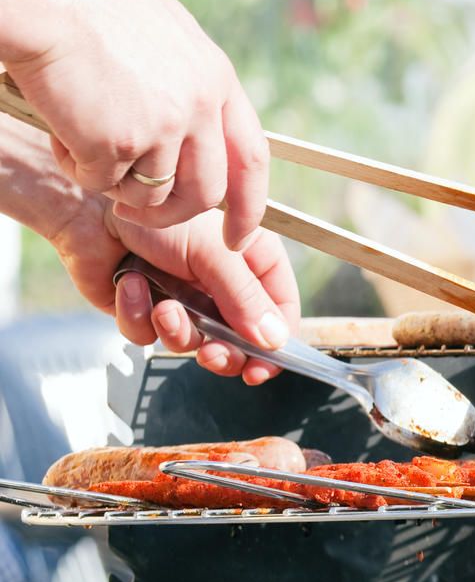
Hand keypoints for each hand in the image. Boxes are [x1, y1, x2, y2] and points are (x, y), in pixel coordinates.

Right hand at [0, 0, 268, 248]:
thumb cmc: (85, 2)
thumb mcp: (160, 32)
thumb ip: (184, 78)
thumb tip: (195, 120)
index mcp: (216, 77)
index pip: (250, 157)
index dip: (249, 205)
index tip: (239, 237)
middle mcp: (200, 105)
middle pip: (204, 192)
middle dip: (171, 215)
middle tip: (134, 213)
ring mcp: (163, 125)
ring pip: (150, 196)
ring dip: (115, 186)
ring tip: (82, 143)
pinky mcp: (117, 142)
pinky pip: (100, 182)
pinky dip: (76, 166)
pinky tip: (60, 128)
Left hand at [49, 201, 298, 384]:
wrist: (89, 211)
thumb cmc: (157, 219)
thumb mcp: (214, 254)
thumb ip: (245, 298)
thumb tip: (275, 341)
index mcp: (251, 262)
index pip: (279, 311)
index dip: (275, 344)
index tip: (260, 369)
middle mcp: (221, 284)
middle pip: (239, 339)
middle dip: (223, 352)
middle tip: (212, 355)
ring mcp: (184, 299)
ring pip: (193, 343)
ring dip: (176, 331)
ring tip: (162, 306)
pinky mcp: (146, 309)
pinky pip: (149, 335)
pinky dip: (137, 315)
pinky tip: (129, 285)